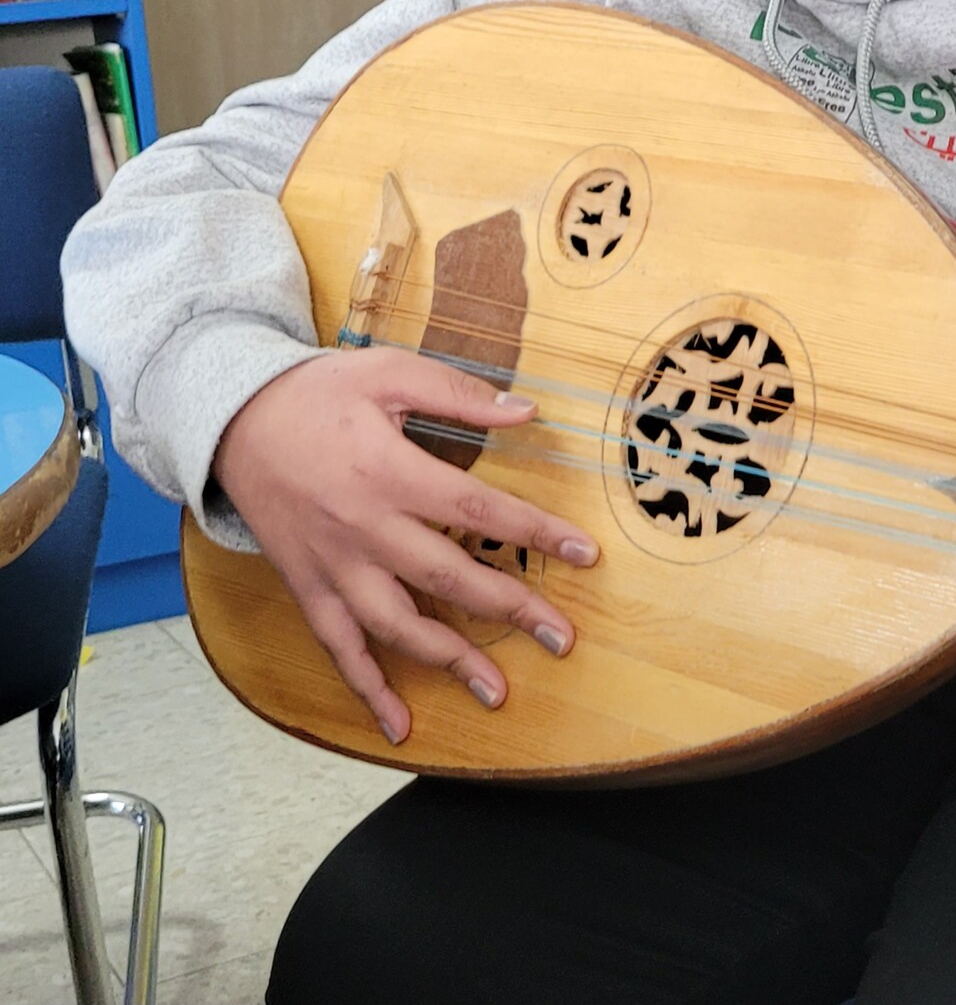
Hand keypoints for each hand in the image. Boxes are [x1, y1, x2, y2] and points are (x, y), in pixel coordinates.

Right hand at [212, 346, 599, 744]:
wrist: (228, 422)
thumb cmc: (314, 393)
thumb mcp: (388, 372)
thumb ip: (458, 393)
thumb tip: (526, 410)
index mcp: (390, 473)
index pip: (478, 508)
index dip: (535, 533)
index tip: (584, 554)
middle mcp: (363, 529)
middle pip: (448, 578)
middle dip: (511, 611)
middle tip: (563, 638)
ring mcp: (333, 566)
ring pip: (396, 626)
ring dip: (449, 662)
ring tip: (497, 691)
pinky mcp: (307, 587)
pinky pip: (338, 648)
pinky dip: (367, 690)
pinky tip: (398, 725)